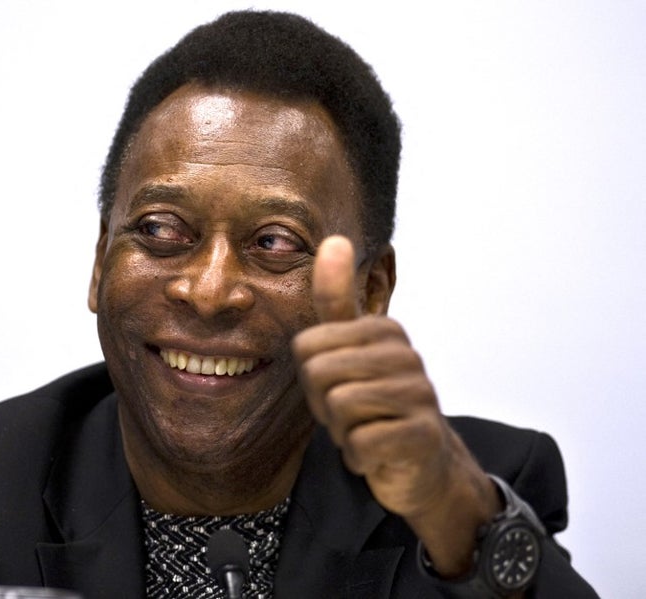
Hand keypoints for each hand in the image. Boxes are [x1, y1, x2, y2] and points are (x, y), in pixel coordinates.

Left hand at [292, 235, 499, 574]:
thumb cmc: (376, 403)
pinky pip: (360, 442)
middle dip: (324, 405)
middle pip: (318, 374)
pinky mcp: (422, 434)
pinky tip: (377, 453)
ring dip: (342, 431)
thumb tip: (334, 239)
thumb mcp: (349, 348)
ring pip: (338, 406)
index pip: (306, 347)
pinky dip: (359, 456)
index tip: (339, 387)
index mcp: (383, 329)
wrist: (422, 465)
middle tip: (352, 414)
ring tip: (366, 429)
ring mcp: (419, 393)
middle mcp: (405, 354)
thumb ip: (336, 298)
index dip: (311, 378)